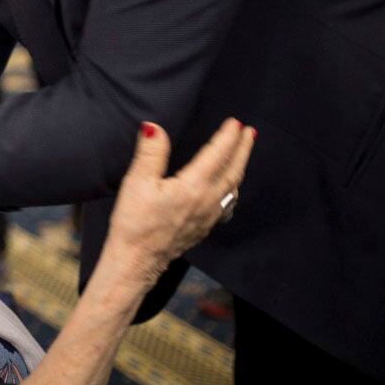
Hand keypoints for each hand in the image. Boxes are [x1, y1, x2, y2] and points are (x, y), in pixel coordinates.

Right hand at [103, 119, 254, 288]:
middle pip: (232, 171)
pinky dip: (233, 191)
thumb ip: (150, 153)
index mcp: (193, 187)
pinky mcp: (203, 229)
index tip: (236, 122)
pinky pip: (227, 205)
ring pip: (233, 188)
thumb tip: (154, 127)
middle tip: (250, 132)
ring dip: (239, 168)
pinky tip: (230, 192)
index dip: (227, 137)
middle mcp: (207, 202)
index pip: (217, 155)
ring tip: (242, 155)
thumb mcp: (137, 182)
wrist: (136, 262)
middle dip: (242, 149)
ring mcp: (208, 218)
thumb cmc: (134, 223)